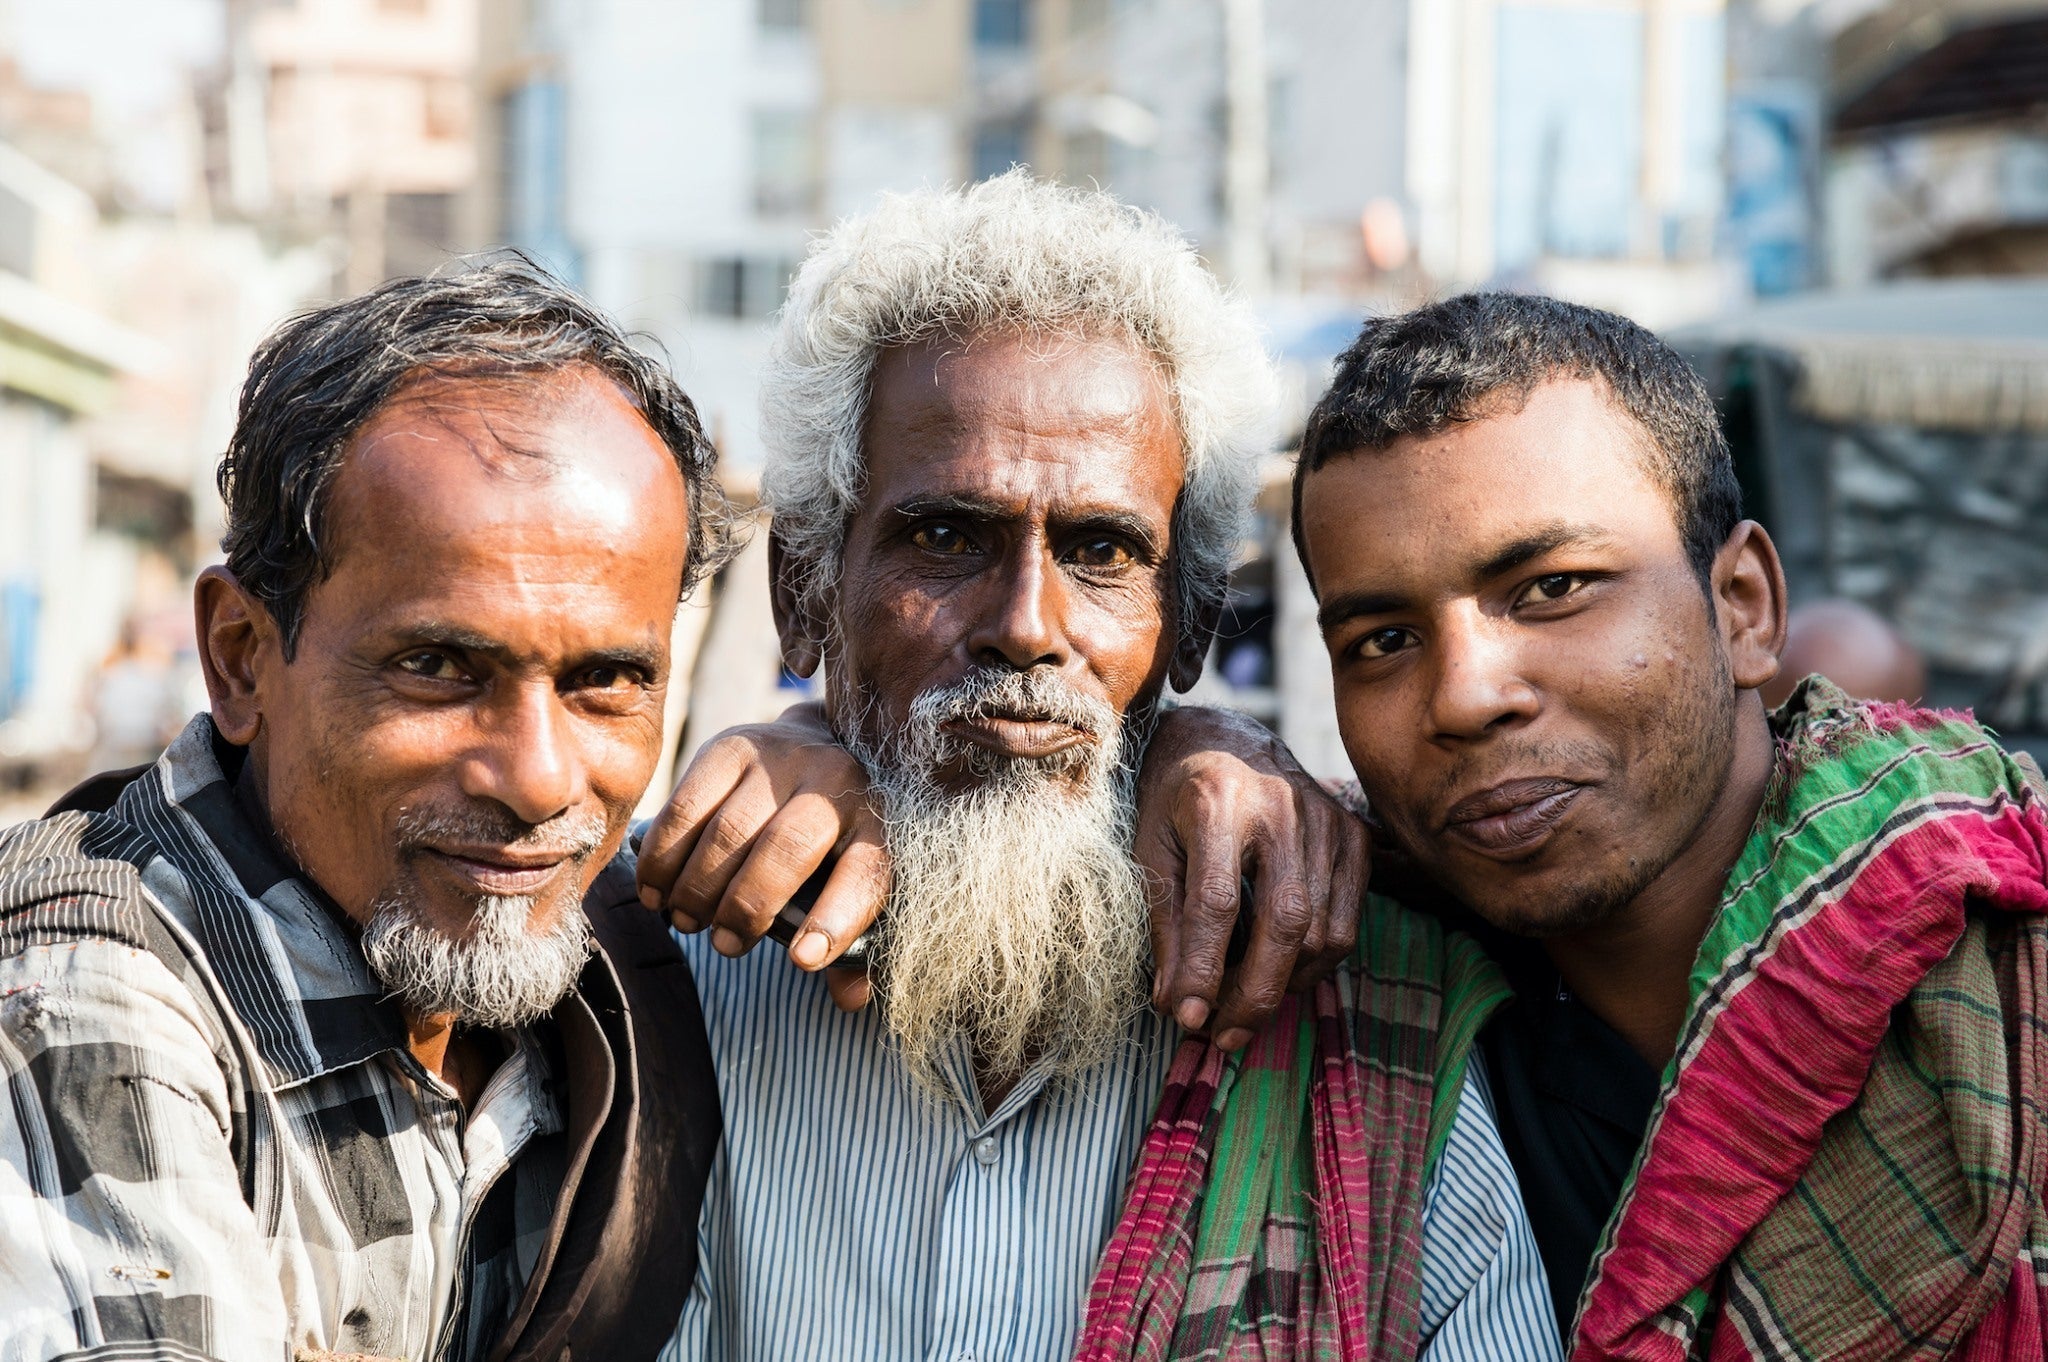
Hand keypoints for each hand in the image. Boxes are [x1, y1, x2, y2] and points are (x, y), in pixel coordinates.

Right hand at [635, 703, 886, 1009]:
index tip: (802, 960)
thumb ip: (854, 942)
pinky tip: (657, 892)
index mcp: (877, 819)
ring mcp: (778, 756)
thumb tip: (850, 998)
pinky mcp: (728, 747)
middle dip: (749, 906)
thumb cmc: (834, 838)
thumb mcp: (855, 880)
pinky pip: (685, 807)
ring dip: (699, 888)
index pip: (866, 871)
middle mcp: (835, 778)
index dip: (837, 919)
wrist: (816, 744)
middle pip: (788, 847)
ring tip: (689, 922)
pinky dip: (664, 858)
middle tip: (727, 945)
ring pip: (729, 830)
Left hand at [1136, 706, 1366, 1051]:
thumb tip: (1176, 1004)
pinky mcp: (1354, 834)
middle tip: (1224, 1036)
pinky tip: (1278, 970)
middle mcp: (1281, 803)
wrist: (1223, 738)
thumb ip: (1163, 923)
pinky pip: (1348, 923)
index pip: (1218, 902)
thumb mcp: (1150, 849)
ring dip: (1283, 984)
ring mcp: (1326, 817)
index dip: (1204, 969)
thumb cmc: (1175, 799)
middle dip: (1256, 992)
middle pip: (1285, 922)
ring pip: (1322, 932)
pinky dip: (1315, 963)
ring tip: (1241, 1004)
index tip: (1188, 1018)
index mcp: (1217, 799)